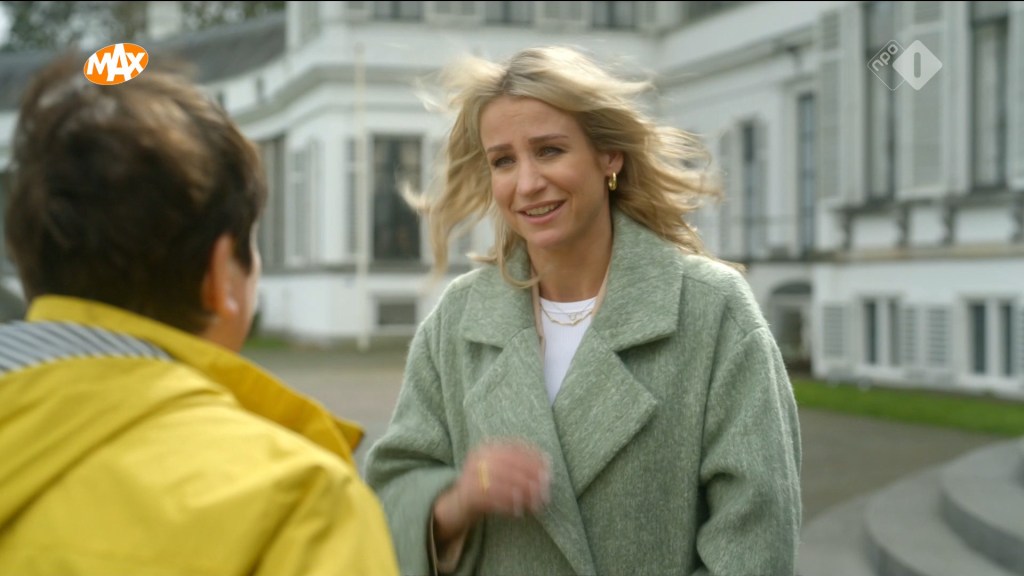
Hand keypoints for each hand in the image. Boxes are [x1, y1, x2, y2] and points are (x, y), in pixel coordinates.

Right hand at [433, 441, 550, 542]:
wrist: (457, 501)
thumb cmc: (486, 483)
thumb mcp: (499, 467)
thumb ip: (518, 463)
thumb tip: (547, 463)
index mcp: (486, 447)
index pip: (513, 447)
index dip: (533, 456)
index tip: (548, 466)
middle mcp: (478, 458)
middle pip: (510, 464)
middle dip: (531, 475)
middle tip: (546, 486)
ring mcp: (471, 475)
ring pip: (504, 482)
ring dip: (523, 493)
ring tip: (537, 501)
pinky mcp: (469, 493)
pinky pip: (494, 499)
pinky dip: (509, 505)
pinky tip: (520, 510)